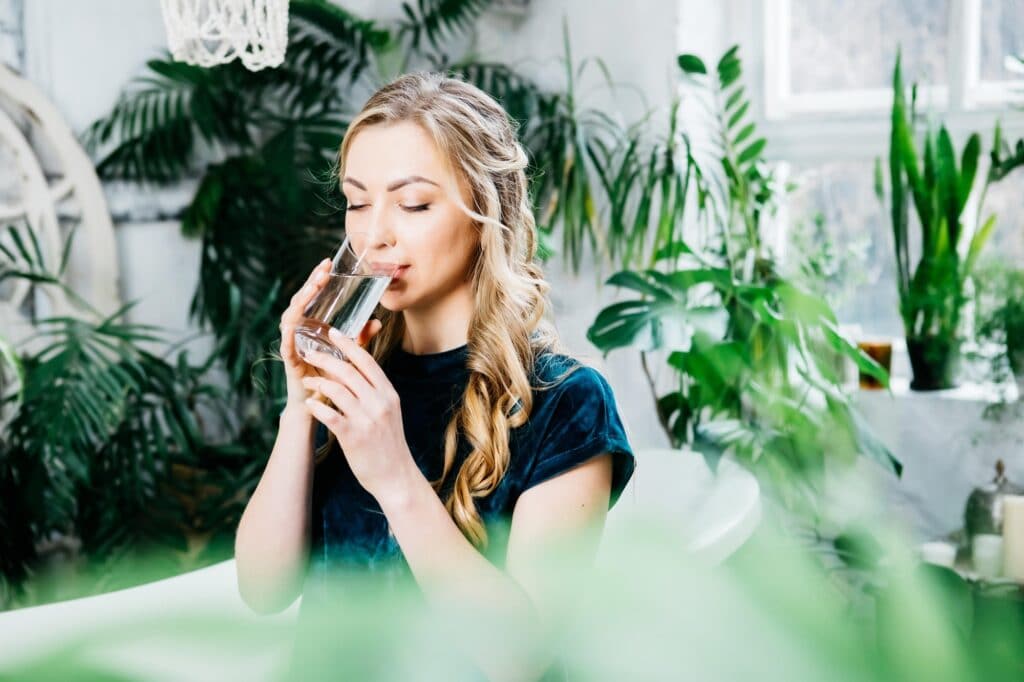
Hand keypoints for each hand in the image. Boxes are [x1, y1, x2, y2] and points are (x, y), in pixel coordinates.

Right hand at [279, 260, 381, 410]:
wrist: (317, 404)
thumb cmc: (330, 378)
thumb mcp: (348, 354)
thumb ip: (360, 338)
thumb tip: (378, 321)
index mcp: (311, 326)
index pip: (312, 297)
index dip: (318, 279)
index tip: (328, 263)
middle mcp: (298, 331)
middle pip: (300, 301)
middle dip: (311, 283)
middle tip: (323, 269)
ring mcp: (292, 343)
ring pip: (291, 316)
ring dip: (302, 300)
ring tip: (314, 287)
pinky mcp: (289, 359)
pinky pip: (285, 342)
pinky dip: (288, 332)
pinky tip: (293, 322)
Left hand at [301, 327, 416, 501]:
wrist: (396, 476)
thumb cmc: (389, 443)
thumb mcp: (389, 411)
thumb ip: (376, 391)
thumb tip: (357, 372)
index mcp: (388, 394)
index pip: (367, 361)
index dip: (348, 344)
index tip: (333, 333)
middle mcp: (379, 403)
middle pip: (348, 371)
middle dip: (325, 358)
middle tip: (310, 353)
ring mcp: (367, 420)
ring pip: (336, 390)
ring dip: (317, 382)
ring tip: (307, 381)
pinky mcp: (353, 437)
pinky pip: (329, 415)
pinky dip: (316, 407)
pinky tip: (309, 404)